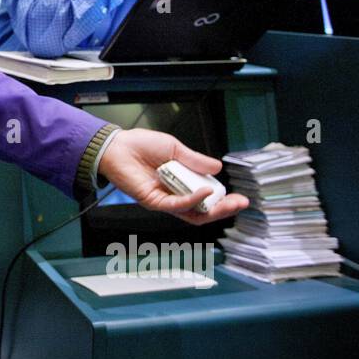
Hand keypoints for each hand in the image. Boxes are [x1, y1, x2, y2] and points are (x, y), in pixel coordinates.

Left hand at [97, 128, 248, 223]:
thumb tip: (218, 167)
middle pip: (201, 212)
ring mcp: (163, 200)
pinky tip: (204, 192)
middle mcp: (173, 195)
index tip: (239, 197)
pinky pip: (176, 205)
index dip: (222, 200)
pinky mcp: (153, 201)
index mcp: (180, 183)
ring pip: (192, 213)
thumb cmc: (140, 146)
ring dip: (212, 209)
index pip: (205, 199)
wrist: (118, 145)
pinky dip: (193, 200)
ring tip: (229, 201)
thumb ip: (195, 160)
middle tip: (240, 204)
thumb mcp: (174, 149)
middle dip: (223, 210)